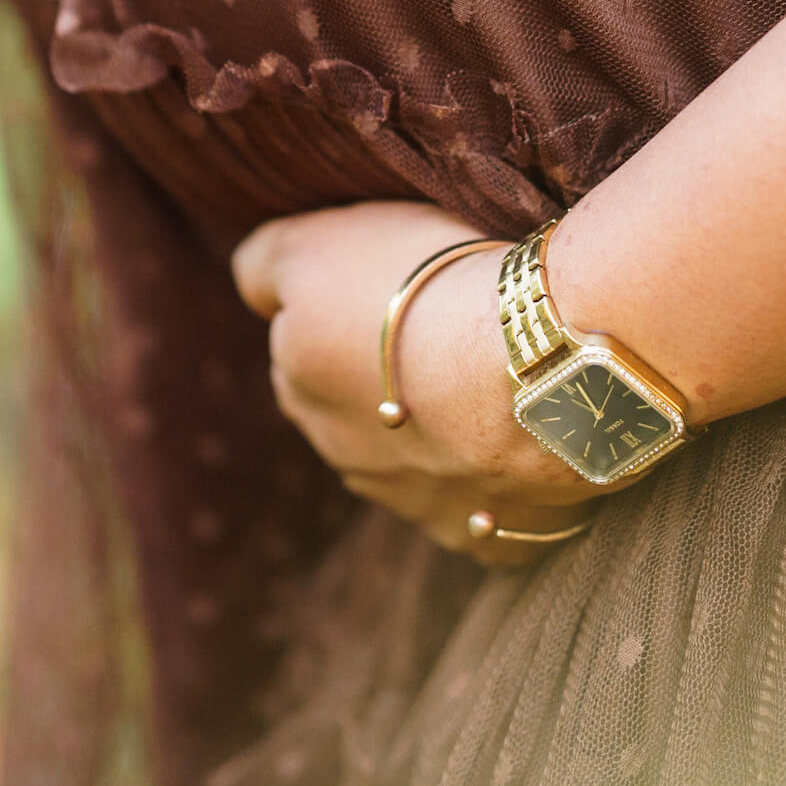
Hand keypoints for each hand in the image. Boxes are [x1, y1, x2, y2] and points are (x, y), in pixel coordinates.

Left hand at [232, 199, 602, 564]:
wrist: (529, 370)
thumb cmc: (424, 292)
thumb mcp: (314, 245)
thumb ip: (265, 265)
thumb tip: (250, 283)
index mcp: (301, 387)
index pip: (301, 347)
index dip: (346, 311)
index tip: (391, 284)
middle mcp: (349, 458)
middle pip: (355, 412)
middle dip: (387, 381)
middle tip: (444, 328)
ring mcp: (424, 506)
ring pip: (423, 463)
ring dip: (445, 430)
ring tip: (497, 377)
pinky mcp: (495, 539)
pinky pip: (496, 509)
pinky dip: (507, 480)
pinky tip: (535, 438)